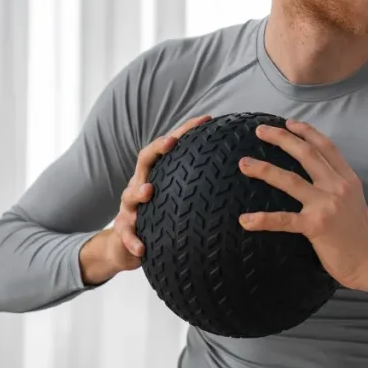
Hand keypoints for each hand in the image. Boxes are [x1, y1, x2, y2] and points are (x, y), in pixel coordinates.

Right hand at [79, 114, 212, 285]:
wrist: (126, 246)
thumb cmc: (162, 216)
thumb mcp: (178, 198)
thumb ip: (201, 184)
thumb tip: (244, 170)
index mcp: (156, 175)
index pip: (168, 146)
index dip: (185, 131)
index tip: (206, 119)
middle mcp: (139, 185)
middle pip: (144, 161)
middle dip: (157, 149)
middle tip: (171, 143)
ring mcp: (129, 208)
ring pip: (128, 196)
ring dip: (138, 192)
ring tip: (148, 192)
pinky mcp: (123, 231)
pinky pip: (126, 235)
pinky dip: (132, 240)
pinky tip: (142, 249)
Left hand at [237, 119, 367, 291]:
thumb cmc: (366, 239)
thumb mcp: (363, 208)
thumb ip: (352, 198)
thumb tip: (352, 200)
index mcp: (348, 180)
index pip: (326, 148)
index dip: (307, 132)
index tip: (289, 123)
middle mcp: (337, 187)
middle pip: (306, 154)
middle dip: (281, 138)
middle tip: (260, 131)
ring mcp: (326, 205)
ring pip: (290, 180)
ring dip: (264, 170)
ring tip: (245, 164)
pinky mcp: (315, 226)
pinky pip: (283, 220)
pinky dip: (262, 219)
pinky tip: (245, 220)